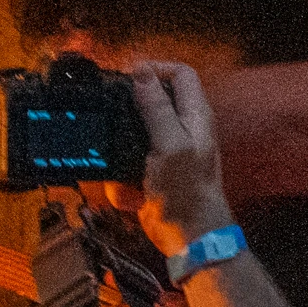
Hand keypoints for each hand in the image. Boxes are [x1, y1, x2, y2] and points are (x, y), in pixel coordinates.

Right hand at [126, 59, 232, 255]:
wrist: (190, 237)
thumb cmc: (188, 192)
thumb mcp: (170, 144)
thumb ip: (156, 108)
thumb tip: (141, 73)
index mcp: (195, 116)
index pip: (180, 74)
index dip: (155, 69)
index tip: (127, 76)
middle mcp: (184, 129)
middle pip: (156, 99)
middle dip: (130, 108)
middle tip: (111, 114)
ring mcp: (169, 151)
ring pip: (136, 132)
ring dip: (121, 145)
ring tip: (116, 159)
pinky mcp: (155, 172)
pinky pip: (130, 164)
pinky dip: (122, 176)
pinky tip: (125, 190)